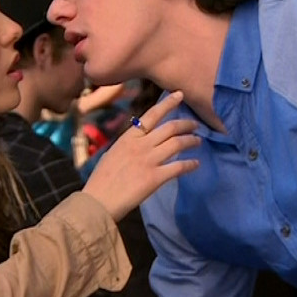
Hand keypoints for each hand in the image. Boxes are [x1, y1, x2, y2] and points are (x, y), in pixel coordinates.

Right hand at [82, 91, 199, 219]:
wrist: (98, 201)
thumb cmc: (101, 180)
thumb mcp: (113, 154)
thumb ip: (128, 145)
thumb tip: (141, 140)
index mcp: (128, 138)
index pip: (151, 115)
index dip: (168, 103)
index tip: (179, 95)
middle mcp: (140, 145)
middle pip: (169, 128)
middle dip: (186, 124)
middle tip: (195, 125)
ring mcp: (148, 161)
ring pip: (177, 144)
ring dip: (191, 141)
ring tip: (198, 141)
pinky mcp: (155, 178)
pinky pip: (178, 167)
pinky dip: (190, 164)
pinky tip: (196, 164)